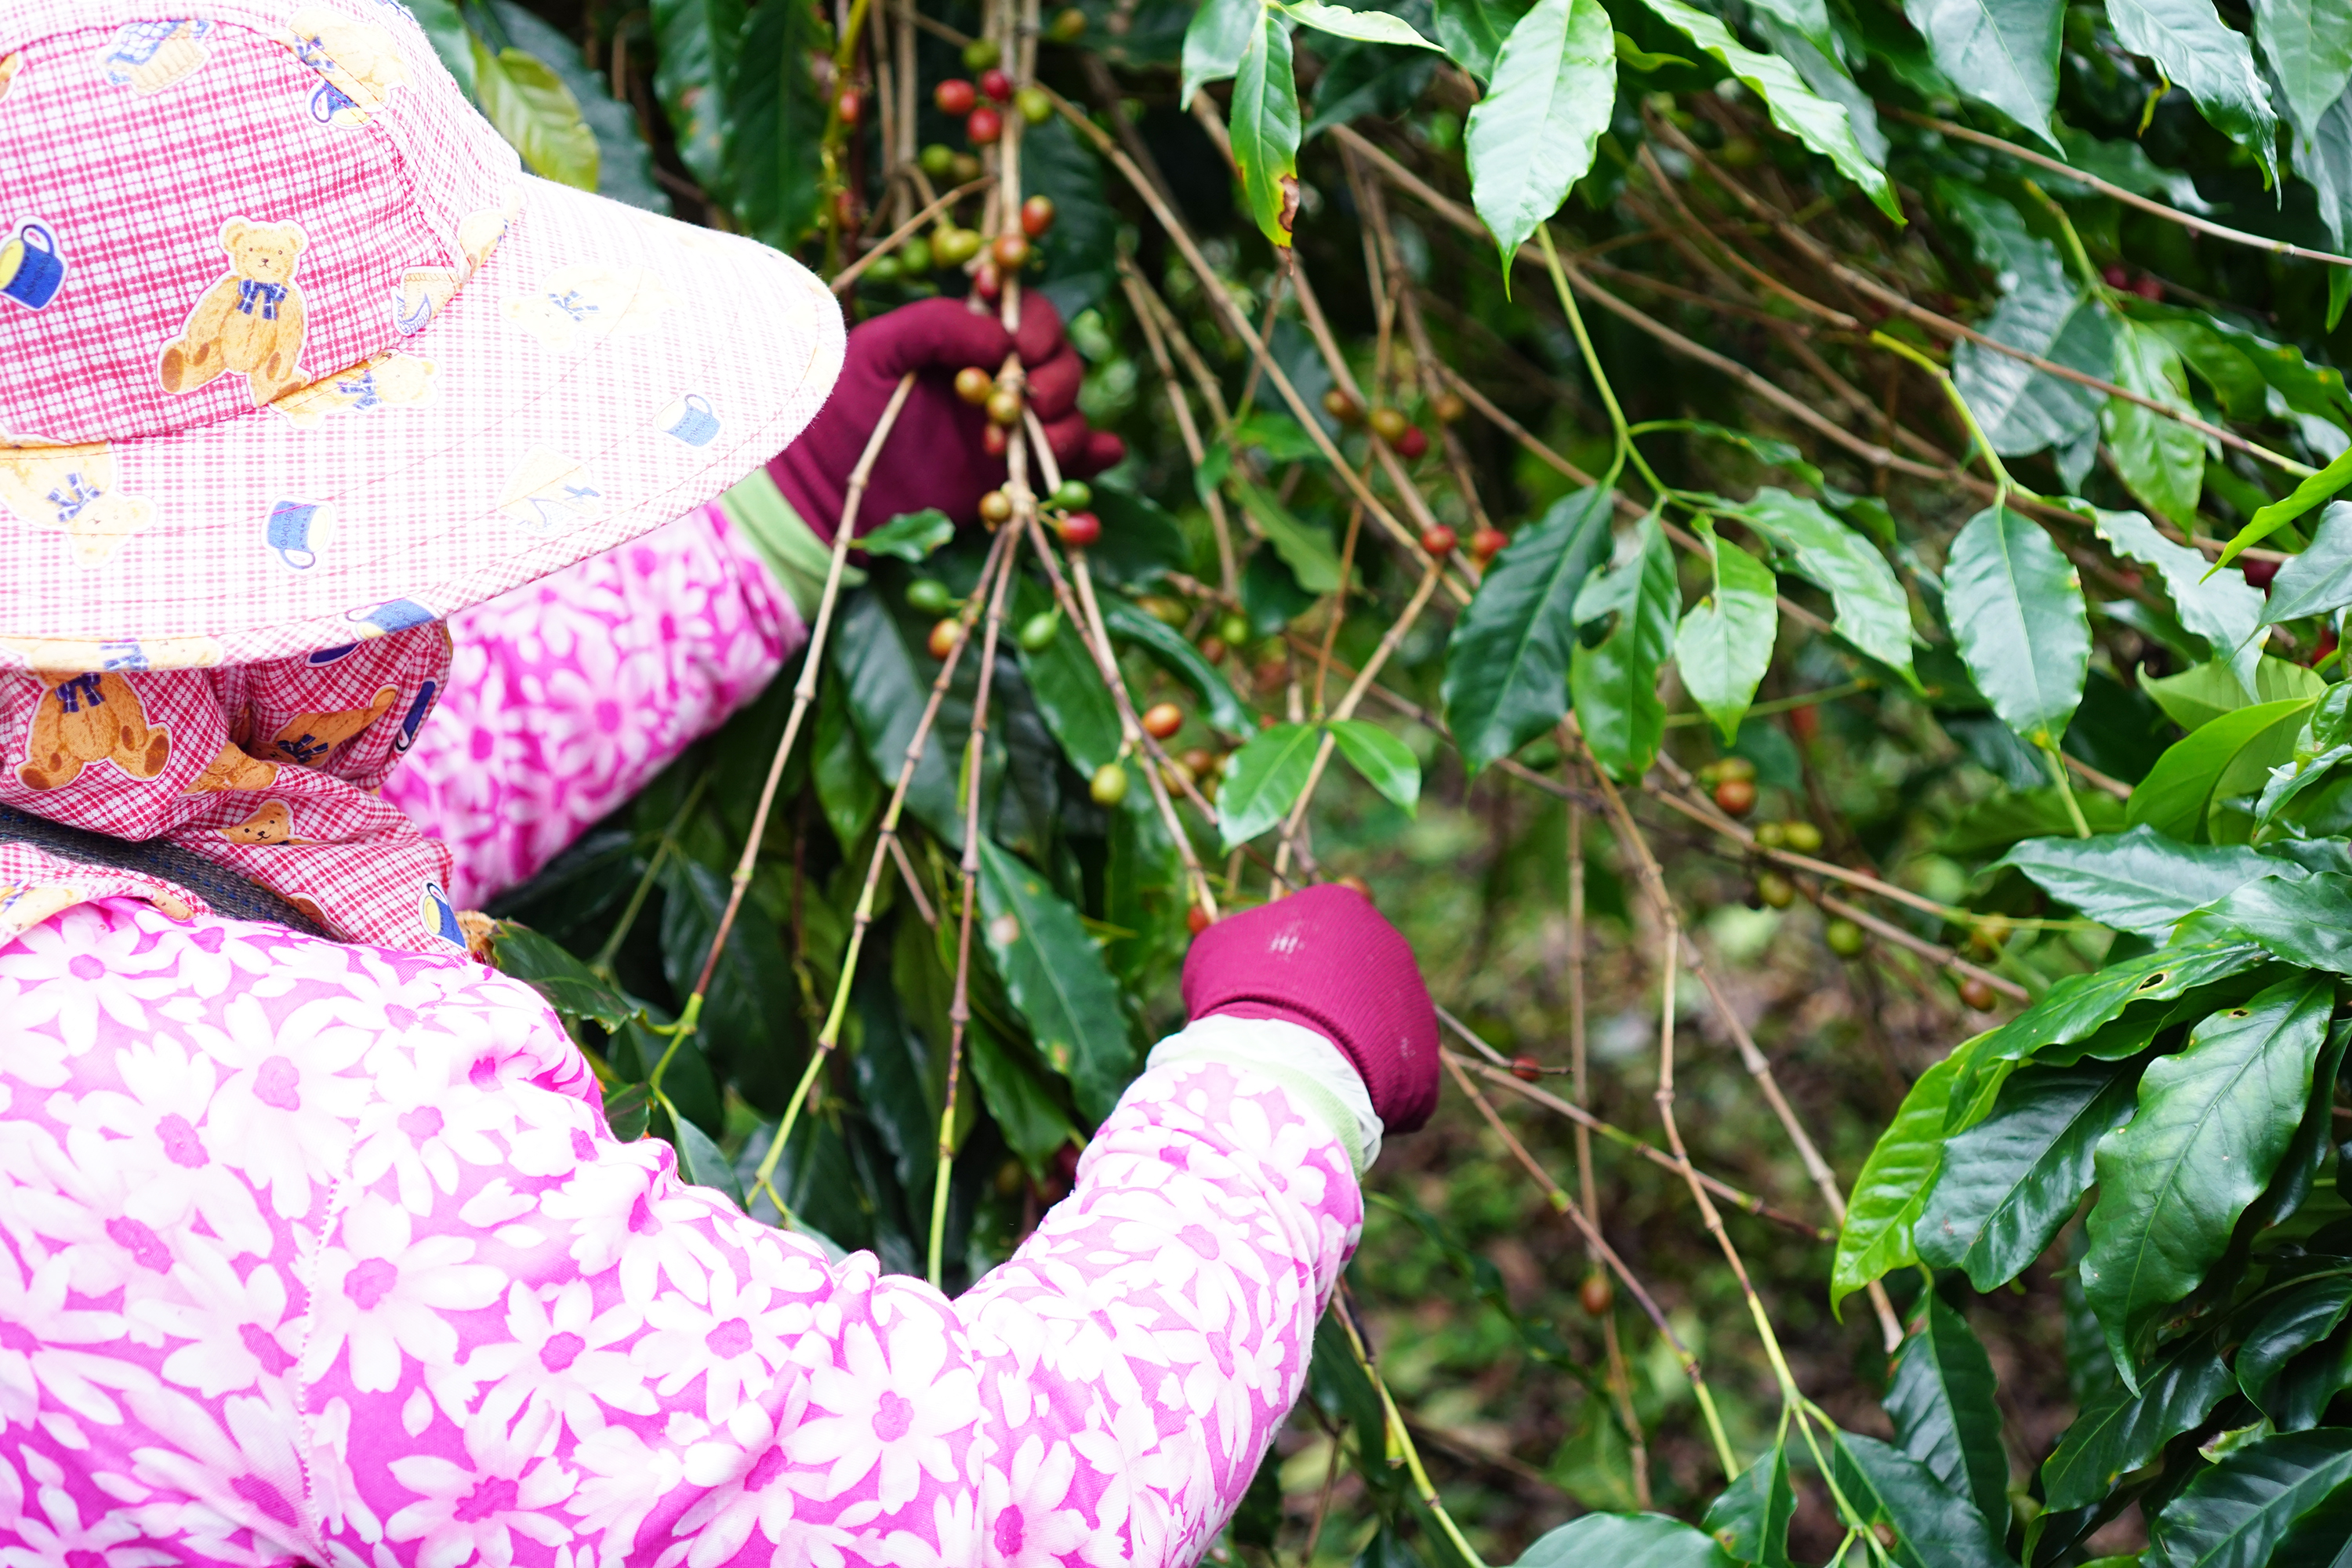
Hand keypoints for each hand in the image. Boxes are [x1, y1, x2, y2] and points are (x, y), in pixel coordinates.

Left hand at [769, 295, 1124, 537]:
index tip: (1021, 345)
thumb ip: (938, 326)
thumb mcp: (878, 348)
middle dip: (1054, 379)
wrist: (820, 485)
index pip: (1028, 316)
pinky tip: (1093, 456)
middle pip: (1061, 365)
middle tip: (1022, 401)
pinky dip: (1093, 459)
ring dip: (1060, 427)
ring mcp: (1009, 431)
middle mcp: (999, 381)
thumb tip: (1005, 342)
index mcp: (969, 340)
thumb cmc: (838, 405)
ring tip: (1009, 444)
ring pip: (1071, 416)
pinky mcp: (1012, 476)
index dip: (1037, 325)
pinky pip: (1074, 466)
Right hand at [1180, 883, 1439, 1132]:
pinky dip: (1362, 1083)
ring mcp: (1412, 1005)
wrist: (1281, 1063)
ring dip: (1347, 1039)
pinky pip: (1389, 1073)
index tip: (1286, 962)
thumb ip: (1226, 935)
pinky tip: (1327, 1094)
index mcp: (1344, 907)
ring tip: (1304, 1064)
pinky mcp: (1422, 1064)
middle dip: (1329, 994)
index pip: (1340, 904)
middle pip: (1359, 968)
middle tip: (1286, 1021)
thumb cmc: (1239, 994)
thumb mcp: (1215, 951)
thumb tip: (1201, 916)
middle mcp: (1389, 947)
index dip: (1311, 935)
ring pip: (1376, 1022)